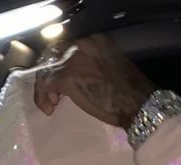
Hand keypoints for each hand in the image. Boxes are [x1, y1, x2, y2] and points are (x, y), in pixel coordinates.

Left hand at [34, 34, 153, 129]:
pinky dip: (42, 97)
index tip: (63, 82)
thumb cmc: (130, 93)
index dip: (61, 65)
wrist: (137, 103)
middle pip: (53, 55)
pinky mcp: (67, 77)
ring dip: (45, 88)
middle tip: (53, 93)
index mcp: (95, 41)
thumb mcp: (112, 68)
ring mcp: (73, 60)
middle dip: (50, 74)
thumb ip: (95, 65)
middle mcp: (82, 45)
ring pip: (47, 70)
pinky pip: (45, 84)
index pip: (68, 48)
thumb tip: (81, 76)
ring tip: (52, 103)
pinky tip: (49, 108)